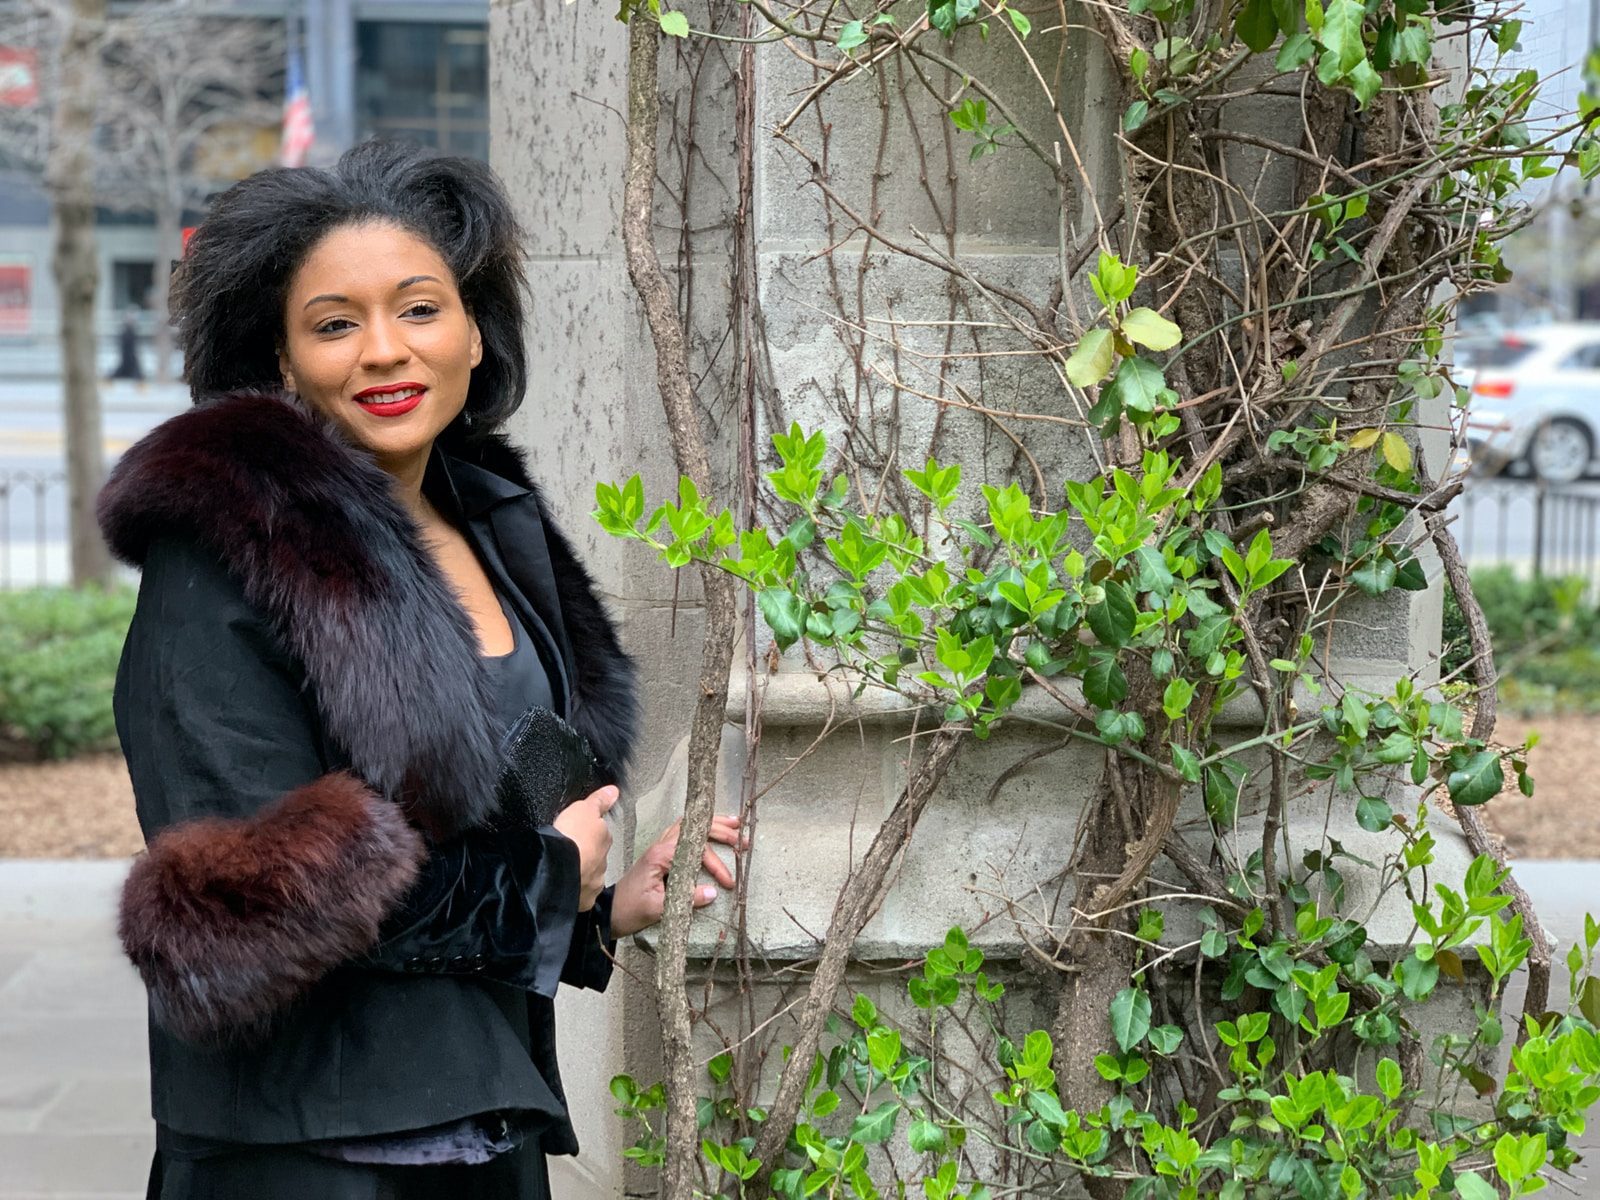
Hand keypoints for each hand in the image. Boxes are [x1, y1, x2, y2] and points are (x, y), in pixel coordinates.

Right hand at [552, 785, 616, 911]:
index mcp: (604, 839)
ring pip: (590, 876)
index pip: (601, 835)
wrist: (557, 867)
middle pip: (596, 857)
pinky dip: (575, 891)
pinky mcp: (585, 900)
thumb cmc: (570, 836)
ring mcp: (595, 882)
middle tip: (569, 854)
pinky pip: (581, 895)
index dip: (589, 835)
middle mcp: (604, 862)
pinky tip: (564, 887)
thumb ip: (599, 801)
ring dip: (581, 874)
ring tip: (564, 871)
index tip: (578, 835)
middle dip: (586, 856)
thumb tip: (614, 790)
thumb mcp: (583, 809)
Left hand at [610, 814, 743, 937]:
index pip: (696, 850)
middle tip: (743, 841)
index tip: (728, 882)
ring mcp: (661, 848)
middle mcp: (661, 846)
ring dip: (712, 825)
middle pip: (695, 829)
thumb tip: (713, 893)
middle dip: (721, 832)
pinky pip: (684, 835)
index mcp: (661, 855)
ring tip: (735, 825)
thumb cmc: (631, 910)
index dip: (716, 864)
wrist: (610, 913)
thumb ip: (686, 900)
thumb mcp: (658, 909)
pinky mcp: (661, 855)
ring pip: (690, 827)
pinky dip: (700, 831)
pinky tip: (712, 832)